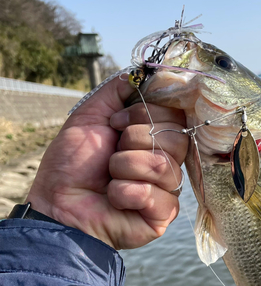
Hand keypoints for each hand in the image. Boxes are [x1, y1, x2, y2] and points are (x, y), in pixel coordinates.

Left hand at [26, 76, 187, 249]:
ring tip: (109, 178)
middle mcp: (165, 163)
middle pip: (177, 139)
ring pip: (164, 166)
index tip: (115, 123)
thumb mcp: (90, 117)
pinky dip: (126, 193)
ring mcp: (167, 190)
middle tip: (111, 152)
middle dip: (134, 140)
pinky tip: (114, 199)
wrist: (58, 204)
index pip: (176, 117)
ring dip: (125, 167)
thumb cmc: (73, 165)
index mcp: (154, 140)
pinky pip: (157, 195)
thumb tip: (142, 71)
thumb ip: (116, 92)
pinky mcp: (163, 214)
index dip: (146, 114)